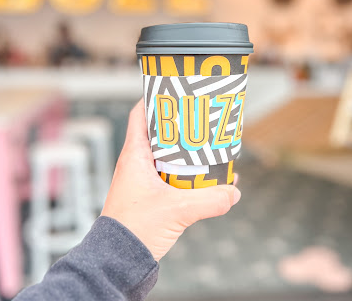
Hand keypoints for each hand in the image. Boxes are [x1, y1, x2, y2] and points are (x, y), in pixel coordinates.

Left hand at [101, 99, 240, 260]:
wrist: (118, 260)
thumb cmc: (134, 230)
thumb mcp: (176, 210)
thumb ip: (209, 199)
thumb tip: (234, 191)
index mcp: (134, 155)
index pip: (140, 114)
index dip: (155, 99)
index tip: (175, 90)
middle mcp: (136, 163)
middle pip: (159, 132)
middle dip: (180, 125)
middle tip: (202, 119)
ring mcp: (142, 179)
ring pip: (166, 155)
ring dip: (185, 151)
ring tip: (208, 146)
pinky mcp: (149, 195)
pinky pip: (169, 175)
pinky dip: (185, 173)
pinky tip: (204, 179)